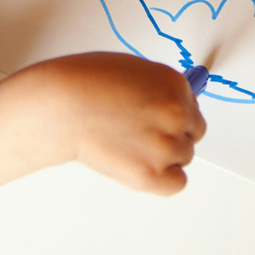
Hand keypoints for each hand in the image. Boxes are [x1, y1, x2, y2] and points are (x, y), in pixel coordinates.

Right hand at [35, 52, 206, 195]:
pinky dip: (163, 178)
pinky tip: (141, 165)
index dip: (173, 115)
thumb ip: (158, 89)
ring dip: (163, 155)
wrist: (61, 106)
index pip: (192, 108)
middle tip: (141, 134)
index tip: (158, 120)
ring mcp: (166, 145)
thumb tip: (171, 105)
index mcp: (175, 84)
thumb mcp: (133, 71)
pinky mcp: (152, 174)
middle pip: (192, 133)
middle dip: (171, 134)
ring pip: (183, 157)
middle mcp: (177, 113)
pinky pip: (176, 182)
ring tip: (129, 144)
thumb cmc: (85, 83)